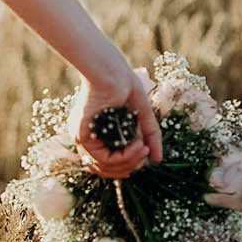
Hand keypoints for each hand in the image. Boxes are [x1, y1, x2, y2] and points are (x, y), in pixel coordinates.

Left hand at [69, 61, 163, 177]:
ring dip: (130, 162)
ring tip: (143, 149)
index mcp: (97, 133)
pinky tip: (137, 144)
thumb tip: (157, 160)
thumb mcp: (142, 115)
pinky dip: (125, 156)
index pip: (106, 163)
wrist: (112, 71)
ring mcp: (84, 138)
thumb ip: (149, 136)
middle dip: (129, 167)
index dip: (126, 165)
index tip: (144, 155)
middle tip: (145, 154)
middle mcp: (87, 138)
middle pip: (105, 170)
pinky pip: (105, 159)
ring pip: (105, 168)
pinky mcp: (84, 136)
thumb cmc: (124, 85)